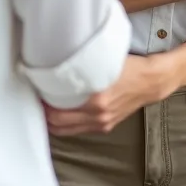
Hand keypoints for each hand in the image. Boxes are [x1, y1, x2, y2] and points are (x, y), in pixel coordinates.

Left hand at [44, 50, 185, 135]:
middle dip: (43, 113)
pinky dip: (66, 124)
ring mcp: (101, 123)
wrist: (151, 81)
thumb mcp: (104, 60)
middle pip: (57, 123)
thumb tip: (59, 55)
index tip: (33, 89)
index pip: (57, 108)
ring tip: (44, 107)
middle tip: (34, 99)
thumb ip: (83, 64)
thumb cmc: (129, 67)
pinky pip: (78, 130)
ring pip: (65, 130)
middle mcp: (97, 114)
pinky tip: (60, 113)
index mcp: (96, 99)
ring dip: (52, 121)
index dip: (42, 101)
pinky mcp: (104, 126)